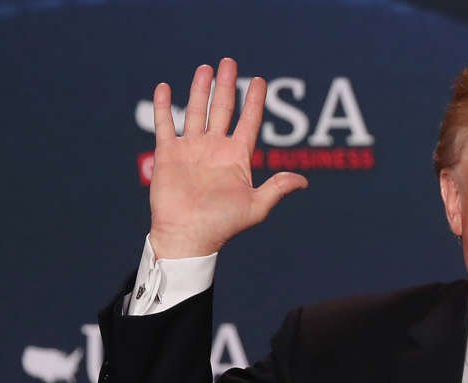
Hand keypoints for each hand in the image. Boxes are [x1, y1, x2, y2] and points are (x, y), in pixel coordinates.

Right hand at [148, 58, 307, 258]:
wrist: (188, 236)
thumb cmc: (223, 225)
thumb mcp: (256, 207)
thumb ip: (278, 188)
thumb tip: (304, 181)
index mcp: (236, 158)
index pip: (248, 122)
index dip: (254, 101)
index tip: (260, 80)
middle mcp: (215, 149)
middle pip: (223, 109)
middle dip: (226, 86)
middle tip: (230, 62)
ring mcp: (191, 150)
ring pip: (196, 111)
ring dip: (200, 89)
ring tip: (205, 68)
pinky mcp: (169, 154)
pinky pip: (166, 125)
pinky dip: (163, 107)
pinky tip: (164, 88)